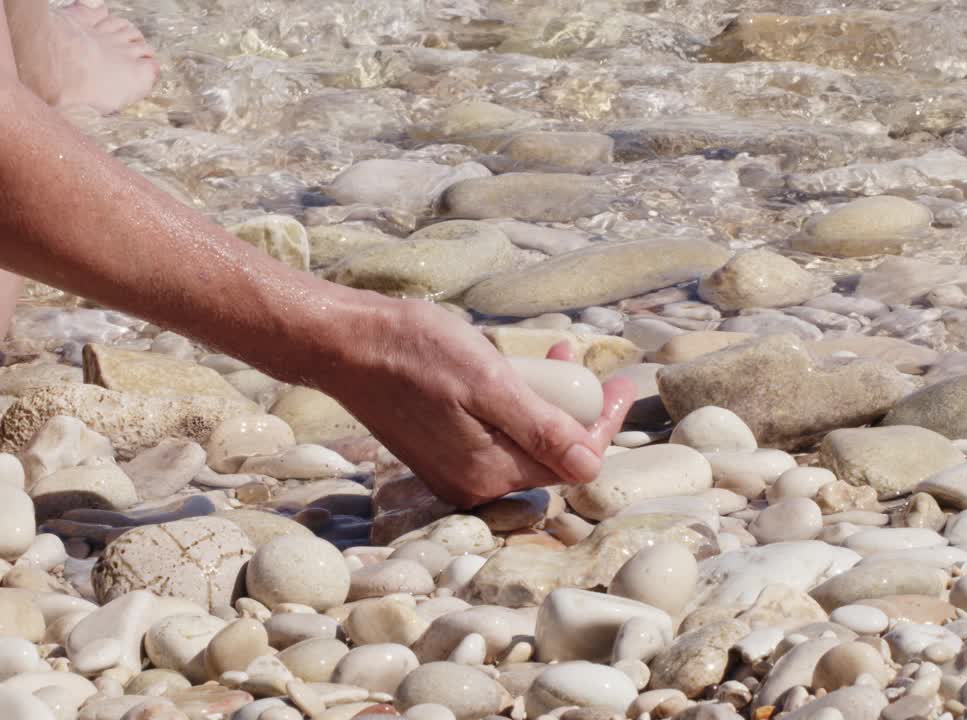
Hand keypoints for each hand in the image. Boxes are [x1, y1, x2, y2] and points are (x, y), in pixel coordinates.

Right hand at [315, 298, 634, 506]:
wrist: (345, 345)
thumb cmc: (413, 352)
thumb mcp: (487, 382)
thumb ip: (539, 428)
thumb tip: (590, 466)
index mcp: (488, 472)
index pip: (571, 462)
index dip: (603, 424)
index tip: (620, 384)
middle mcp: (471, 484)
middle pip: (548, 455)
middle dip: (575, 410)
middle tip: (586, 362)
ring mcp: (452, 471)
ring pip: (522, 443)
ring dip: (545, 404)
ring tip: (552, 354)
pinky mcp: (438, 454)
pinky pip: (494, 438)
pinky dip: (513, 408)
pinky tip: (511, 373)